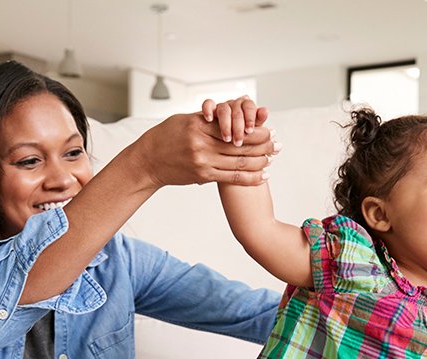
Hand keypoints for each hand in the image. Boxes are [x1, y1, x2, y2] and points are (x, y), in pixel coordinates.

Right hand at [128, 106, 276, 188]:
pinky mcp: (203, 176)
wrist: (148, 161)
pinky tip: (263, 174)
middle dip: (263, 144)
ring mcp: (203, 161)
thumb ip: (207, 119)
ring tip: (273, 158)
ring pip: (240, 162)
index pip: (234, 125)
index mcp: (198, 125)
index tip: (268, 127)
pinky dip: (250, 177)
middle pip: (241, 144)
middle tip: (278, 143)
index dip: (255, 128)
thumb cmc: (166, 137)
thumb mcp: (184, 120)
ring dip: (261, 161)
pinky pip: (233, 177)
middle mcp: (201, 143)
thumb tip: (229, 113)